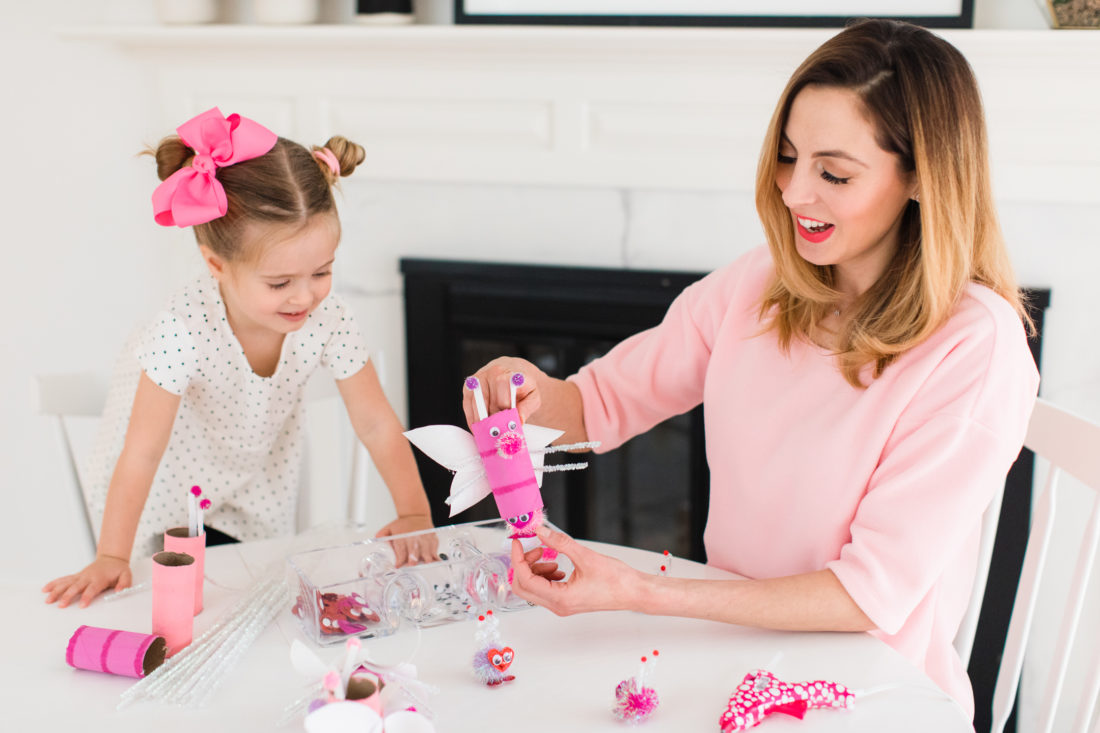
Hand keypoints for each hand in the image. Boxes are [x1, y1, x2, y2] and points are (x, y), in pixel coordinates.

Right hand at [42, 555, 131, 607]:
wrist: (111, 559)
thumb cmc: (118, 569)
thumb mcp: (126, 574)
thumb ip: (124, 583)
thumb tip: (120, 591)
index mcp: (99, 578)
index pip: (92, 588)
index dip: (87, 596)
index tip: (81, 606)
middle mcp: (87, 577)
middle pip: (76, 587)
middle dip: (68, 596)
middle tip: (61, 605)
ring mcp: (80, 576)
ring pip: (66, 583)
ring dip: (56, 591)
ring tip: (48, 600)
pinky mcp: (75, 576)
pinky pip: (63, 579)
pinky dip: (53, 584)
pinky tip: (45, 589)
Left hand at [376, 514, 437, 566]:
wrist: (416, 514)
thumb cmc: (403, 524)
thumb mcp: (390, 527)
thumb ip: (382, 534)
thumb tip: (375, 539)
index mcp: (403, 534)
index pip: (401, 548)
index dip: (399, 558)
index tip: (397, 565)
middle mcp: (414, 536)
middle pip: (414, 547)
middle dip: (414, 556)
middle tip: (412, 564)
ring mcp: (424, 537)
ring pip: (426, 547)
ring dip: (426, 556)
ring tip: (427, 563)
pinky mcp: (432, 537)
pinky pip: (435, 546)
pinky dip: (435, 554)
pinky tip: (436, 560)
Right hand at [463, 356, 543, 425]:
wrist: (513, 372)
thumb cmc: (522, 387)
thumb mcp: (533, 396)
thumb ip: (527, 408)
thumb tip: (518, 420)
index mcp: (510, 374)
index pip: (503, 391)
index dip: (505, 407)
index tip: (508, 421)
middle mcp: (493, 372)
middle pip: (488, 399)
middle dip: (492, 418)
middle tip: (498, 431)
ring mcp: (479, 378)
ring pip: (476, 403)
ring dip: (481, 420)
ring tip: (488, 432)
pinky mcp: (469, 386)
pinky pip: (467, 405)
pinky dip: (472, 418)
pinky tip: (478, 427)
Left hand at [509, 525, 643, 615]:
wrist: (634, 592)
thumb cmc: (617, 581)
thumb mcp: (586, 556)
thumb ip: (560, 543)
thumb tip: (541, 531)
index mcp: (560, 599)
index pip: (525, 580)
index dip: (518, 559)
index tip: (518, 543)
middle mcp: (558, 606)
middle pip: (523, 587)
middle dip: (524, 564)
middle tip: (534, 547)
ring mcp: (561, 605)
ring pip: (533, 588)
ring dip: (535, 569)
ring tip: (549, 554)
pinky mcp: (566, 601)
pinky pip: (545, 589)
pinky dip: (545, 574)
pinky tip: (558, 564)